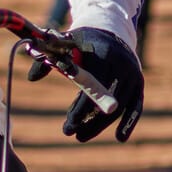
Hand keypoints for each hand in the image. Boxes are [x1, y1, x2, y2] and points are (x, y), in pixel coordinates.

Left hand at [51, 25, 143, 143]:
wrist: (111, 33)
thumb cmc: (82, 41)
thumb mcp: (65, 44)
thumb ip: (47, 59)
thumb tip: (32, 78)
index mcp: (104, 53)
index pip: (94, 85)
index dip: (82, 107)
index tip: (69, 124)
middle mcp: (123, 64)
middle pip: (107, 100)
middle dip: (89, 121)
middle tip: (70, 133)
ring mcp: (134, 75)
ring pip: (119, 108)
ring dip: (100, 125)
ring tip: (81, 137)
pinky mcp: (139, 84)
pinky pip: (136, 107)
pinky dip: (129, 123)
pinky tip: (120, 138)